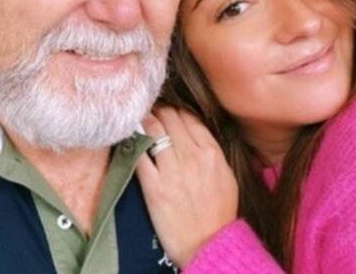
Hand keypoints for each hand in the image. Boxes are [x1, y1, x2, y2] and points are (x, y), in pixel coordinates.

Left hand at [136, 107, 238, 267]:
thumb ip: (212, 151)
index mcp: (211, 153)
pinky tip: (128, 139)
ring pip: (154, 129)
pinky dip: (132, 143)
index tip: (167, 110)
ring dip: (144, 120)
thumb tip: (196, 131)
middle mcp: (192, 156)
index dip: (175, 110)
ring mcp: (172, 170)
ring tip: (138, 119)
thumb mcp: (226, 176)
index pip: (189, 117)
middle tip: (149, 110)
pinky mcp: (154, 186)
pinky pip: (139, 155)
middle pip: (170, 117)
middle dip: (158, 110)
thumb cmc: (219, 213)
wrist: (207, 244)